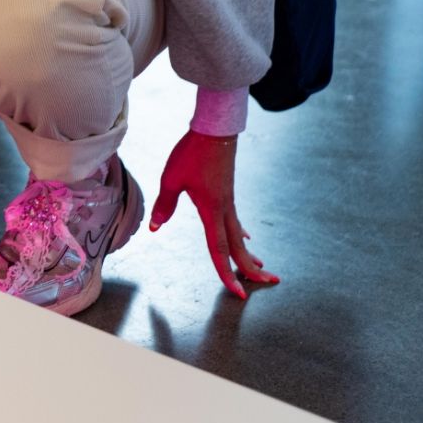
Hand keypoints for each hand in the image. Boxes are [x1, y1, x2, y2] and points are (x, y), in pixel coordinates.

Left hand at [148, 130, 280, 298]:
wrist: (214, 131)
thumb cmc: (192, 153)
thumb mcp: (172, 179)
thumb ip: (165, 205)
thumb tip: (156, 228)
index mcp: (212, 212)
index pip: (219, 250)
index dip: (227, 273)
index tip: (237, 292)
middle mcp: (225, 211)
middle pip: (238, 247)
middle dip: (251, 268)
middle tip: (267, 284)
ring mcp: (229, 202)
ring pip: (239, 236)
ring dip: (248, 254)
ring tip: (260, 268)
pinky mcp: (228, 194)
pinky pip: (236, 221)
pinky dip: (241, 234)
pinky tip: (246, 239)